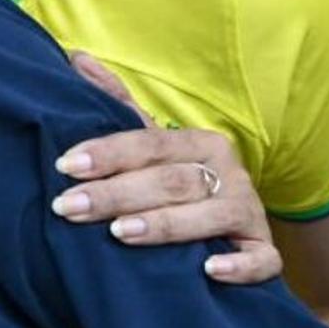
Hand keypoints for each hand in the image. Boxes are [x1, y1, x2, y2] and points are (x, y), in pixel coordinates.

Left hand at [51, 55, 282, 284]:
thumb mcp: (152, 147)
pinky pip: (260, 260)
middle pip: (172, 181)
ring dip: (165, 225)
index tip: (63, 166)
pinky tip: (209, 271)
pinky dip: (239, 266)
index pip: (151, 144)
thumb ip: (117, 104)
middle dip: (117, 194)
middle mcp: (229, 174)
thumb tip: (77, 57)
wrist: (234, 233)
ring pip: (211, 216)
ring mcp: (249, 213)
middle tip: (69, 207)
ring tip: (119, 234)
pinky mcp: (264, 251)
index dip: (108, 153)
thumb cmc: (179, 186)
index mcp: (201, 144)